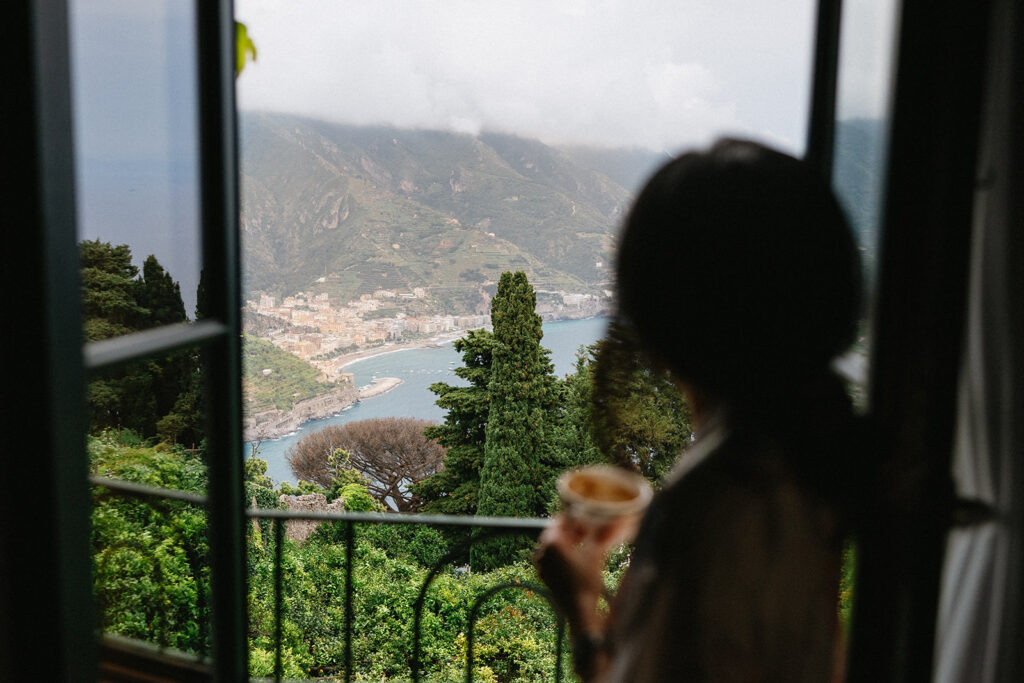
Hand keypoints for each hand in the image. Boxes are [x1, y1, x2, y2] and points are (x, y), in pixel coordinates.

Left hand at [534, 514, 625, 629]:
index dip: (575, 521)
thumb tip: (611, 520)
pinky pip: (551, 559)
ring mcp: (541, 565)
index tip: (587, 526)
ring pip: (553, 546)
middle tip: (587, 535)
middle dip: (571, 532)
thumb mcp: (595, 553)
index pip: (560, 521)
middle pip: (555, 533)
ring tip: (583, 548)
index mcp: (551, 542)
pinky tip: (577, 561)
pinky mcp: (544, 576)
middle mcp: (542, 552)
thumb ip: (599, 533)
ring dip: (567, 544)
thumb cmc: (587, 581)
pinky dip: (562, 556)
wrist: (580, 610)